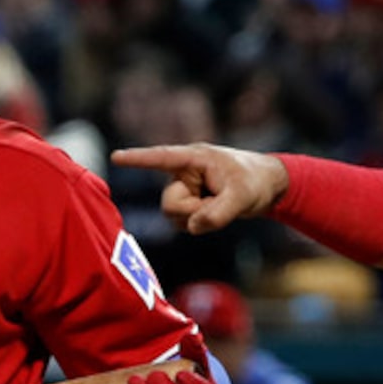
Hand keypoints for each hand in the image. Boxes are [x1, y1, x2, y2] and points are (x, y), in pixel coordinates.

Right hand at [110, 143, 288, 235]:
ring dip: (197, 219)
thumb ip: (218, 213)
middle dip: (192, 213)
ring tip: (220, 206)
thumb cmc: (255, 181)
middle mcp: (184, 172)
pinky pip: (183, 222)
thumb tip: (194, 226)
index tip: (116, 157)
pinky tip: (214, 213)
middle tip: (218, 206)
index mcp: (193, 159)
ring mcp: (185, 189)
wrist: (267, 186)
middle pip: (169, 204)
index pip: (161, 158)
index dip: (138, 159)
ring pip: (174, 216)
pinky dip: (199, 224)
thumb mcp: (242, 197)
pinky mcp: (188, 203)